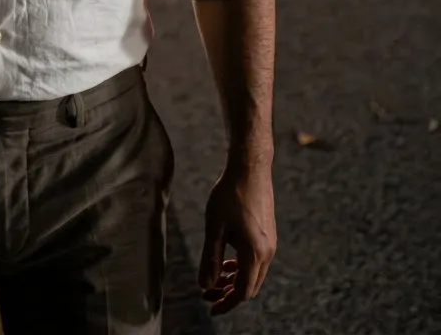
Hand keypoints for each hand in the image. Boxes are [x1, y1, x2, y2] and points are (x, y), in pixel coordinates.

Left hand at [199, 162, 276, 315]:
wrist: (250, 168)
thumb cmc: (229, 194)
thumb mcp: (214, 227)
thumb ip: (210, 258)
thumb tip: (205, 285)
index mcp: (255, 253)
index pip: (242, 292)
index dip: (226, 303)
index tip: (210, 307)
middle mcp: (267, 252)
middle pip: (250, 286)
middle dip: (229, 294)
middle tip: (207, 294)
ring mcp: (270, 244)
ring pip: (253, 274)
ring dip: (234, 281)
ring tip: (214, 280)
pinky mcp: (268, 235)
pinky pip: (256, 261)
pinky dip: (241, 268)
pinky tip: (226, 263)